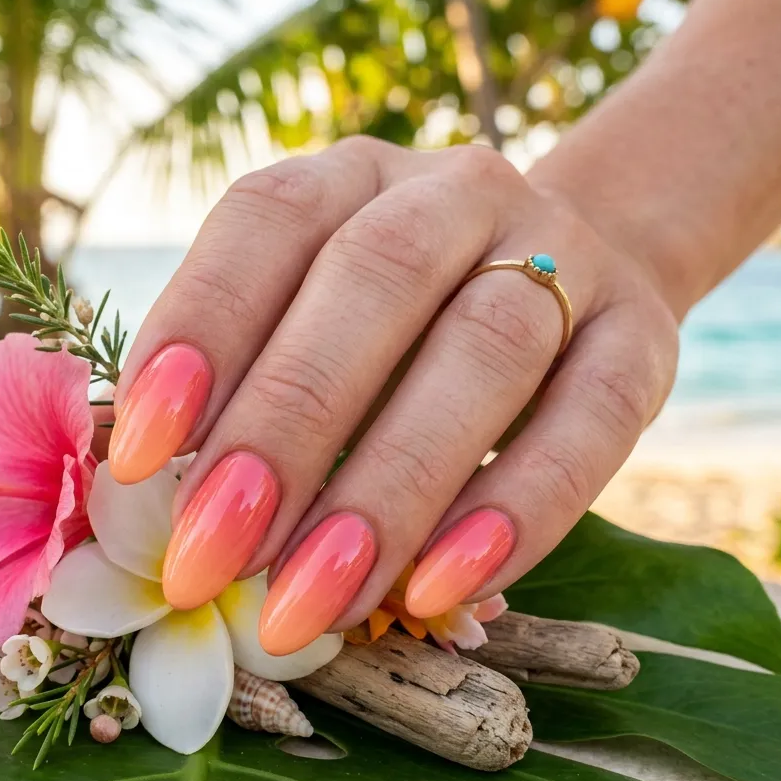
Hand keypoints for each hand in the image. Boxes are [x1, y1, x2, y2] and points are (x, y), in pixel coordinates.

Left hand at [105, 137, 678, 654]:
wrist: (570, 280)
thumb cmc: (397, 327)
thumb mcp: (315, 325)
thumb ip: (246, 393)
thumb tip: (162, 503)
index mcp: (351, 178)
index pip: (268, 220)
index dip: (199, 330)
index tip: (139, 459)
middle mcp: (457, 192)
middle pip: (376, 279)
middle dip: (285, 429)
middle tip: (209, 559)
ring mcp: (564, 255)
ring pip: (485, 349)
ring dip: (388, 488)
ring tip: (308, 602)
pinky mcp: (641, 336)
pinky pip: (592, 418)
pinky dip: (514, 510)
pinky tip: (440, 593)